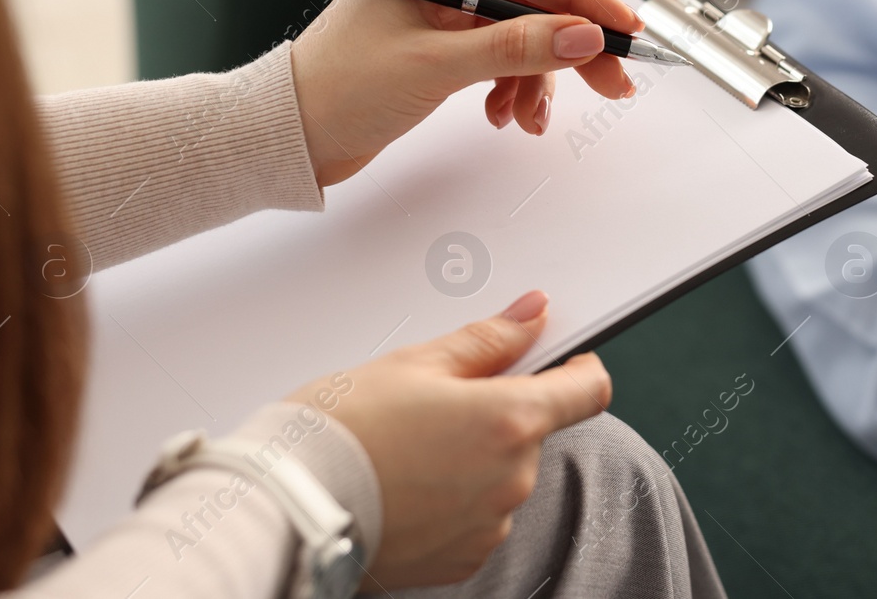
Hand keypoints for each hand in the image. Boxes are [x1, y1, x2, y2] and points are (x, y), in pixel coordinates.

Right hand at [286, 291, 611, 588]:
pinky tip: (408, 484)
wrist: (288, 506)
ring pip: (503, 475)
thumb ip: (488, 340)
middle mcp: (512, 479)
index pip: (588, 390)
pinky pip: (478, 516)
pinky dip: (455, 499)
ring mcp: (490, 525)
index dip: (578, 366)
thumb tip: (532, 316)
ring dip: (475, 458)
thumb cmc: (341, 430)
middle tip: (438, 402)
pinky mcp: (464, 558)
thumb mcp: (414, 363)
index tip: (560, 357)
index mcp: (509, 420)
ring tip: (411, 448)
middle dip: (498, 412)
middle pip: (534, 431)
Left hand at [291, 0, 641, 186]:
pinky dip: (511, 89)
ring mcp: (437, 17)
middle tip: (614, 81)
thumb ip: (515, 49)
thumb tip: (582, 36)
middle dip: (571, 47)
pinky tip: (505, 116)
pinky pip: (497, 62)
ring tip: (532, 120)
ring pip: (518, 39)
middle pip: (529, 5)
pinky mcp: (437, 52)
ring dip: (537, 80)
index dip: (582, 0)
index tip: (625, 26)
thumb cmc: (339, 90)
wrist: (287, 136)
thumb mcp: (436, 67)